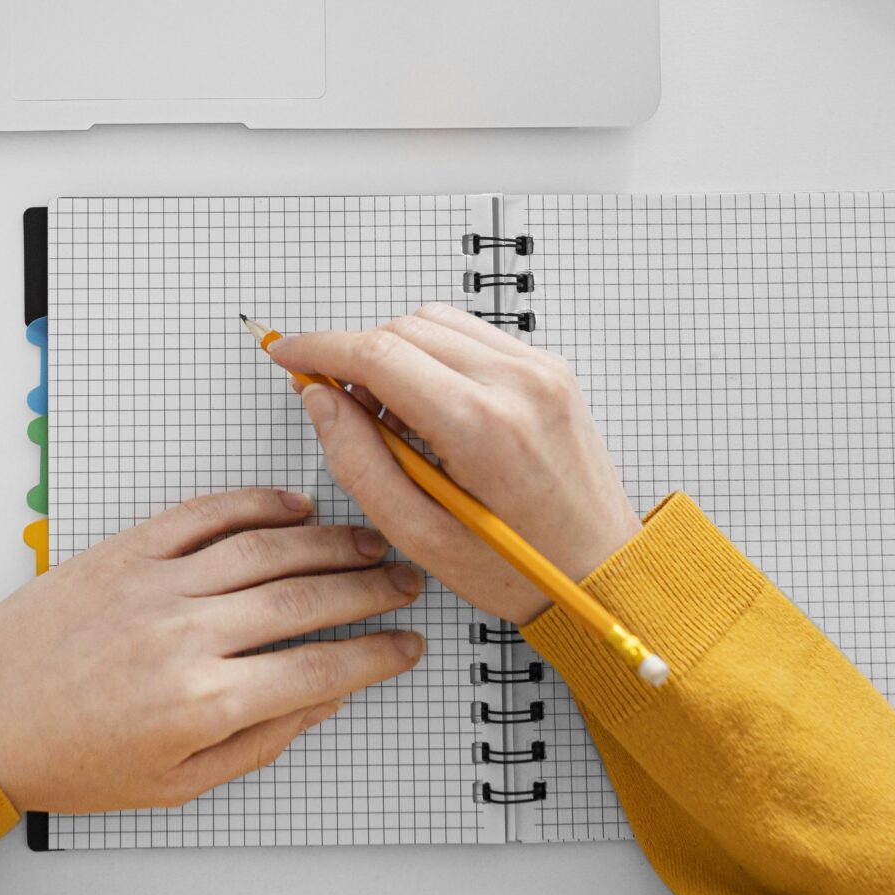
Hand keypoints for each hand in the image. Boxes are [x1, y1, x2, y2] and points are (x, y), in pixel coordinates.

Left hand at [0, 490, 425, 812]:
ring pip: (267, 548)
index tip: (408, 645)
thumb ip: (261, 739)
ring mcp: (156, 585)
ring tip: (370, 542)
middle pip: (308, 599)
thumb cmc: (74, 762)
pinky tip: (296, 507)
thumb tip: (326, 697)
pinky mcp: (125, 551)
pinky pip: (204, 514)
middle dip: (371, 590)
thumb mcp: (179, 783)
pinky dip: (257, 504)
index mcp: (205, 702)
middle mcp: (188, 636)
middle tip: (407, 584)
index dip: (378, 655)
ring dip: (330, 542)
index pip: (322, 668)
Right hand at [271, 306, 642, 624]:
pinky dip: (436, 358)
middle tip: (343, 408)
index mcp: (483, 426)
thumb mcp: (421, 536)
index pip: (379, 354)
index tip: (289, 355)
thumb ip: (360, 462)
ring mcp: (540, 369)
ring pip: (436, 322)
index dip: (321, 349)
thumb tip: (321, 401)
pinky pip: (473, 337)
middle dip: (358, 357)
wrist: (604, 573)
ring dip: (397, 353)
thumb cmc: (520, 569)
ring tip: (393, 418)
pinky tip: (432, 410)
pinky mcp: (550, 369)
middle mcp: (517, 382)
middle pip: (404, 329)